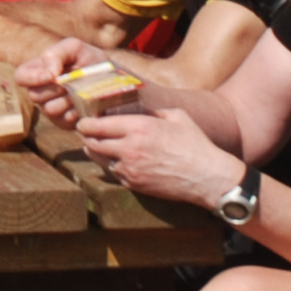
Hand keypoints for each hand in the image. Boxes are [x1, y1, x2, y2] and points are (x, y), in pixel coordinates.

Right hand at [11, 37, 99, 123]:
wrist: (113, 79)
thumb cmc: (90, 60)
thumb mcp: (74, 47)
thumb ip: (56, 54)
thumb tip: (49, 73)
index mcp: (38, 71)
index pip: (21, 76)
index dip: (32, 78)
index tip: (52, 76)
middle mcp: (41, 91)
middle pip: (34, 95)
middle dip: (55, 89)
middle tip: (72, 82)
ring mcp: (51, 108)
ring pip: (49, 109)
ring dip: (67, 100)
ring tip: (80, 92)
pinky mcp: (63, 123)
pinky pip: (63, 120)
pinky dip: (76, 111)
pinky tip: (84, 104)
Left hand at [81, 95, 242, 208]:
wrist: (207, 177)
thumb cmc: (195, 144)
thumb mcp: (176, 116)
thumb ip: (153, 110)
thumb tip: (138, 105)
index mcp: (139, 128)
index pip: (99, 125)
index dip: (86, 123)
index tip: (83, 121)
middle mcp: (130, 149)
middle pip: (92, 143)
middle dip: (87, 137)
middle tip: (86, 132)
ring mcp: (130, 170)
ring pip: (99, 160)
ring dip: (95, 152)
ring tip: (96, 145)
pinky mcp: (134, 185)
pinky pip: (113, 173)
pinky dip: (110, 165)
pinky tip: (115, 159)